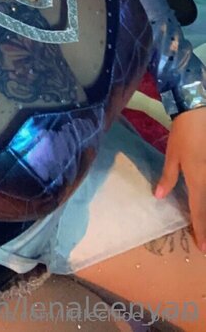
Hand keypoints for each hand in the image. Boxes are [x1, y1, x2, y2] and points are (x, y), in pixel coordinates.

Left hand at [155, 106, 205, 250]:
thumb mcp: (173, 155)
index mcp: (198, 180)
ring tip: (205, 225)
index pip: (199, 211)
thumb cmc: (184, 134)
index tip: (203, 248)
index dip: (201, 230)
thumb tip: (159, 196)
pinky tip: (204, 201)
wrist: (200, 111)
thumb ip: (168, 177)